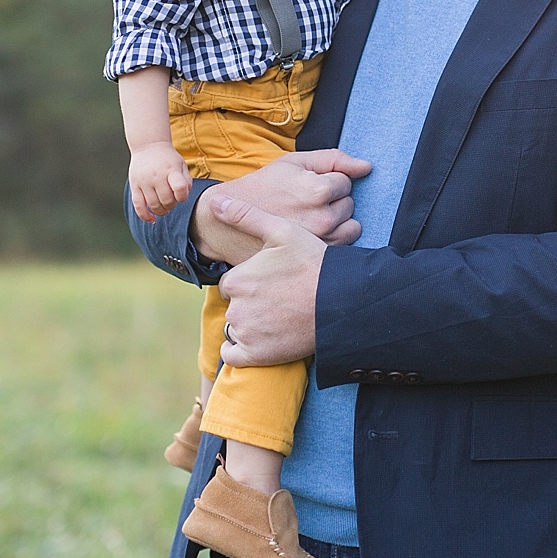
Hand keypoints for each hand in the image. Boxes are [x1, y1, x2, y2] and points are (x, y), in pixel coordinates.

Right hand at [129, 142, 190, 222]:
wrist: (148, 146)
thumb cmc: (169, 159)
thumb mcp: (181, 165)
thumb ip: (186, 181)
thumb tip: (184, 195)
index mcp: (171, 170)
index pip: (180, 188)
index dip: (183, 196)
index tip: (182, 195)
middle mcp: (156, 176)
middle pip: (167, 201)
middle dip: (172, 205)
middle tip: (173, 201)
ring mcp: (144, 182)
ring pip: (153, 205)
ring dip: (162, 211)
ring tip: (165, 207)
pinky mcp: (134, 186)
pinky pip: (138, 206)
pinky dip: (145, 216)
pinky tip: (152, 220)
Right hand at [190, 148, 370, 263]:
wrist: (230, 222)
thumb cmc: (262, 188)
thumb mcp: (294, 163)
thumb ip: (334, 160)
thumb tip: (366, 167)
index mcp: (318, 190)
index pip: (345, 182)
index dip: (327, 181)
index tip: (305, 187)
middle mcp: (323, 218)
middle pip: (349, 203)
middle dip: (333, 201)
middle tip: (304, 202)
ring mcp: (321, 241)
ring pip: (351, 225)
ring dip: (336, 220)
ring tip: (309, 217)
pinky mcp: (317, 256)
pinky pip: (343, 244)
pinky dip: (333, 237)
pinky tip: (312, 232)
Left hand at [214, 195, 322, 367]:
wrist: (342, 301)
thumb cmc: (313, 263)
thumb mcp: (282, 231)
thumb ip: (245, 216)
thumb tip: (214, 201)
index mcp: (236, 279)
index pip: (234, 284)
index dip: (254, 281)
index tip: (275, 281)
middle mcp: (235, 308)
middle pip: (236, 306)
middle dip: (252, 303)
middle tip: (282, 299)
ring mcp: (246, 334)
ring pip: (237, 328)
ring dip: (252, 325)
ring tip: (281, 317)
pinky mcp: (255, 356)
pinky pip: (233, 355)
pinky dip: (244, 349)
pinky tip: (266, 337)